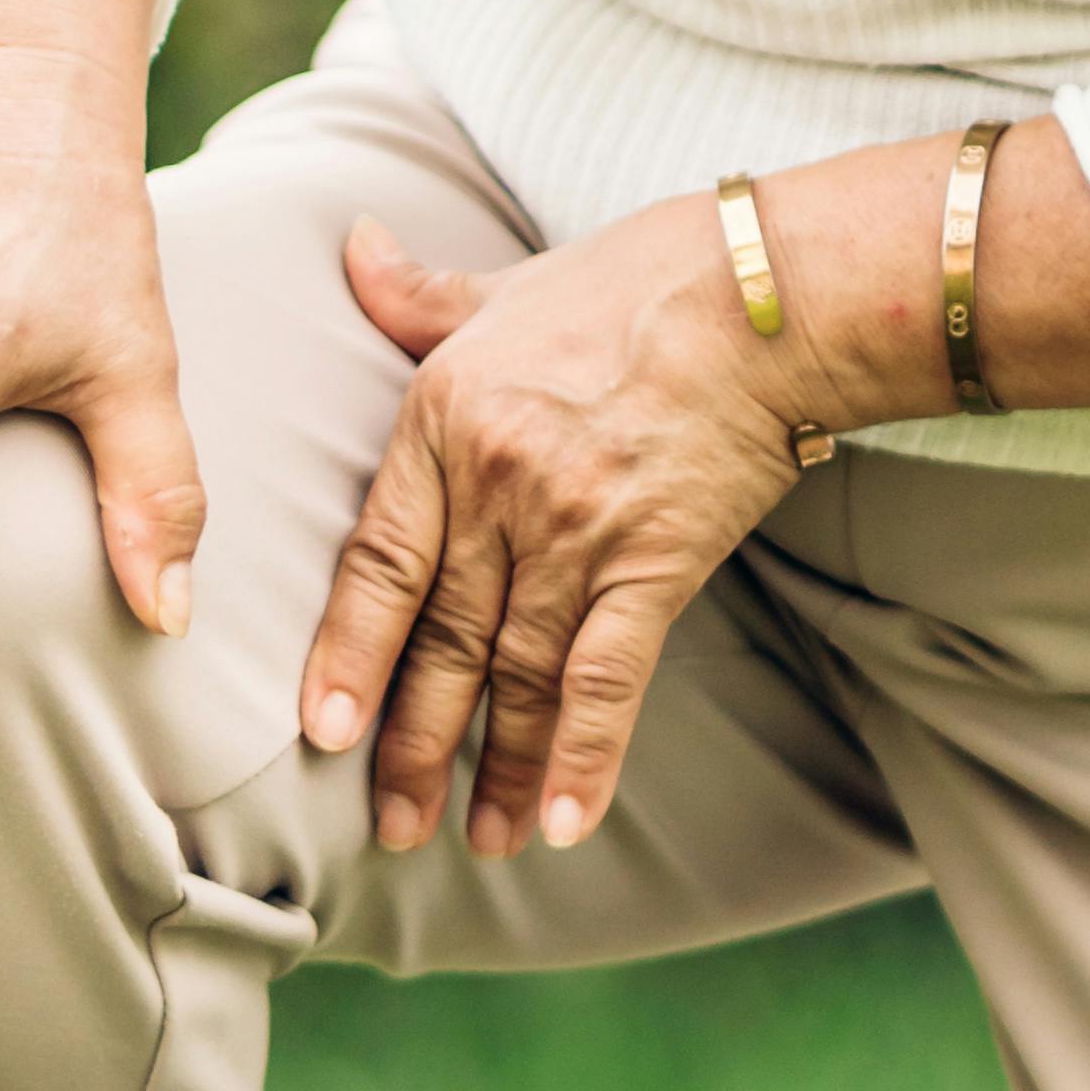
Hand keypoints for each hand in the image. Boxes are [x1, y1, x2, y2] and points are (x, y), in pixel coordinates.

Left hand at [298, 195, 826, 859]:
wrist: (766, 292)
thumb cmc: (636, 281)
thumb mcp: (504, 285)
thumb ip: (417, 296)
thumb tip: (353, 249)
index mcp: (442, 425)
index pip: (379, 562)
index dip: (348, 653)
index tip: (324, 729)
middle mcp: (499, 489)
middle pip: (444, 638)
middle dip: (413, 742)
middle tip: (389, 826)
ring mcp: (578, 531)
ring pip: (519, 672)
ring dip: (497, 766)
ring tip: (479, 840)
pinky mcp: (657, 561)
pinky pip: (608, 675)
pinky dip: (585, 754)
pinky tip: (565, 822)